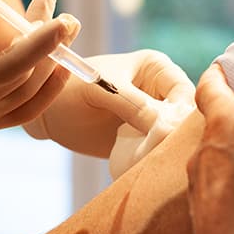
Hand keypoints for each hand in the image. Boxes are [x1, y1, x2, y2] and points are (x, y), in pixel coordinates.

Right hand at [0, 0, 78, 134]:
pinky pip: (19, 113)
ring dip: (50, 65)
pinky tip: (55, 63)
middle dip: (51, 49)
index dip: (39, 45)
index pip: (5, 68)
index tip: (64, 22)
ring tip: (62, 29)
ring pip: (25, 99)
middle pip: (21, 82)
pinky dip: (41, 90)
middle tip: (68, 17)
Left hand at [24, 45, 195, 158]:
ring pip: (175, 138)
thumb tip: (166, 127)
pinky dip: (154, 160)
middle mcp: (161, 92)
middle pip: (186, 118)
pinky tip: (140, 165)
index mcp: (157, 68)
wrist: (48, 114)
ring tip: (146, 158)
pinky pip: (159, 153)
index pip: (185, 92)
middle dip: (176, 135)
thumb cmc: (70, 89)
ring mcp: (154, 118)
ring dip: (166, 150)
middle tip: (158, 149)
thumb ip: (132, 104)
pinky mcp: (145, 140)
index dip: (181, 113)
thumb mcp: (100, 90)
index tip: (166, 132)